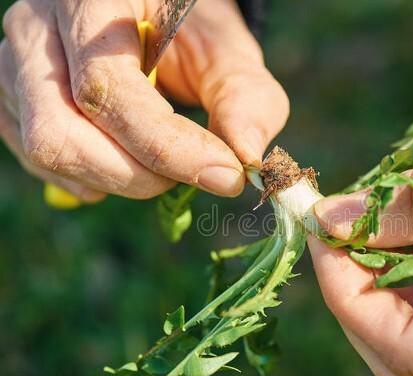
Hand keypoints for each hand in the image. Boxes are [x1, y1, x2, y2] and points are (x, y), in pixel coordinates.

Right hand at [0, 0, 287, 200]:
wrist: (151, 10)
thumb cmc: (188, 26)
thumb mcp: (226, 47)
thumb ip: (246, 96)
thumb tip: (246, 157)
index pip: (108, 89)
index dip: (167, 146)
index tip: (225, 175)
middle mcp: (36, 28)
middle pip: (61, 132)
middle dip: (139, 175)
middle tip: (197, 172)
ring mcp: (14, 65)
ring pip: (46, 151)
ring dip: (117, 179)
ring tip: (164, 165)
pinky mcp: (12, 98)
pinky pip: (39, 159)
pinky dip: (92, 177)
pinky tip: (129, 162)